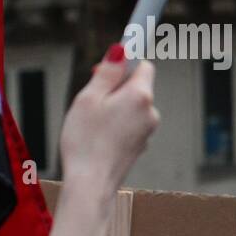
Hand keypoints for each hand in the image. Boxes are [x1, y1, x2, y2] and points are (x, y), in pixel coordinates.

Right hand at [59, 45, 158, 201]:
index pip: (143, 65)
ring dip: (113, 110)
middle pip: (136, 87)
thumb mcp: (88, 99)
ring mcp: (147, 132)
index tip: (109, 66)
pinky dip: (114, 127)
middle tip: (90, 102)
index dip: (123, 64)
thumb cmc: (85, 142)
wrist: (90, 185)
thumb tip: (121, 49)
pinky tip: (96, 140)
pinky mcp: (139, 148)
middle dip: (114, 89)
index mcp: (140, 95)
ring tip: (91, 126)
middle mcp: (150, 112)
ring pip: (130, 109)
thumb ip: (107, 73)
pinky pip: (128, 126)